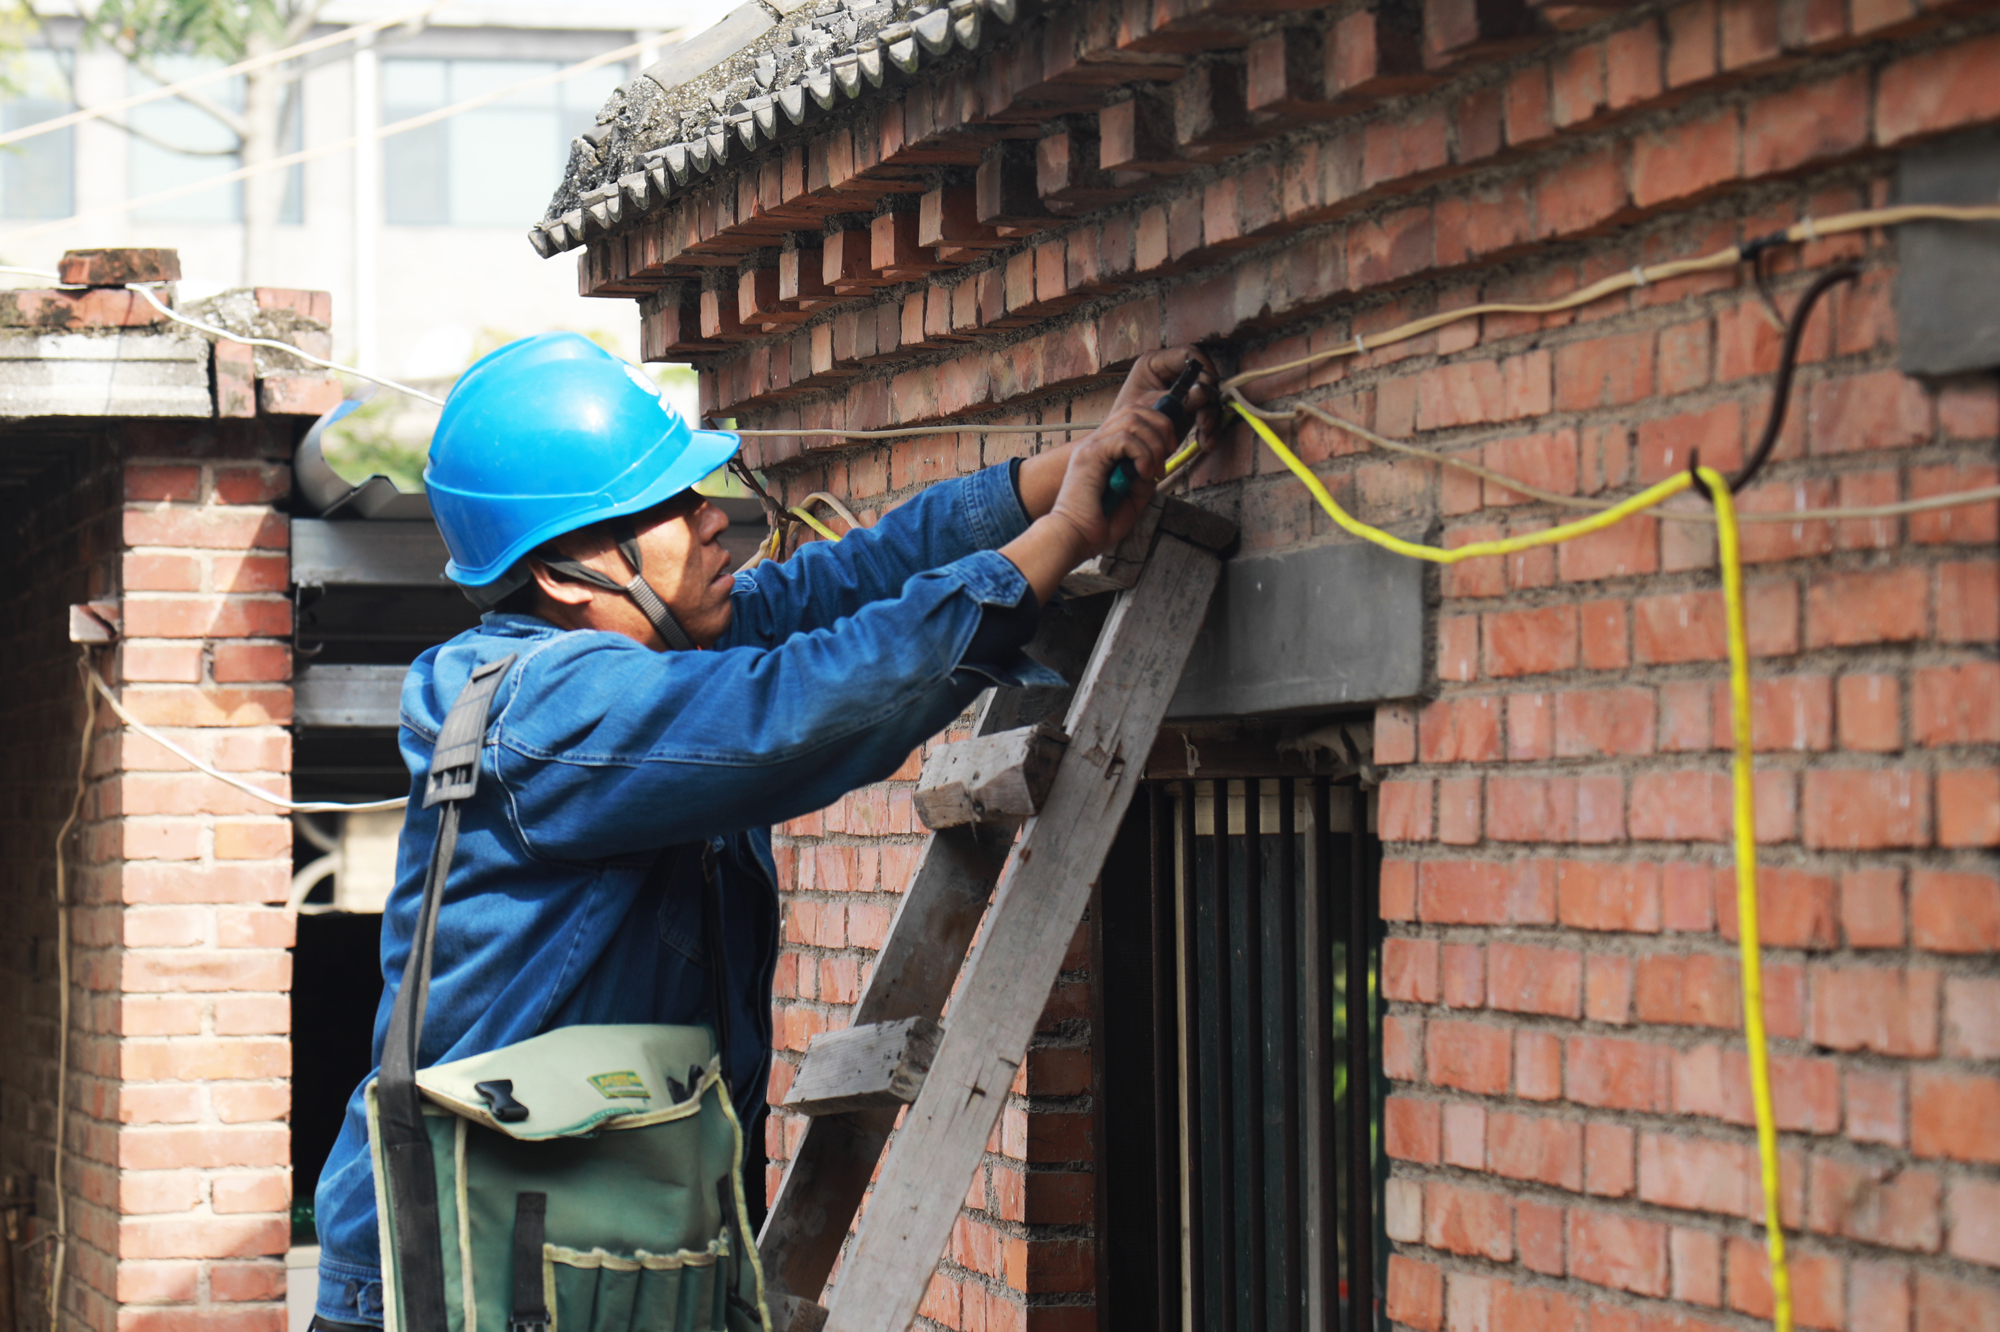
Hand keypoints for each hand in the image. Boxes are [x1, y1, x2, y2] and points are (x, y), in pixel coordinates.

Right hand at [999, 404, 1179, 603]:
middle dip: (1161, 428)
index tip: (1169, 450)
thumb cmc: (1097, 524)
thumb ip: (1144, 479)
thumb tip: (1156, 463)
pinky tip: (1143, 474)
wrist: (1073, 538)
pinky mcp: (1090, 456)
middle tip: (1166, 456)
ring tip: (1154, 470)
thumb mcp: (1133, 499)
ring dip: (1153, 443)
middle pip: (1135, 410)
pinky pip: (1124, 439)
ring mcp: (1092, 447)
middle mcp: (1097, 443)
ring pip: (1132, 420)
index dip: (1158, 425)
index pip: (1133, 415)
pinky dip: (1142, 454)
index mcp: (1106, 450)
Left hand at [1109, 346, 1222, 453]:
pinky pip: (1207, 413)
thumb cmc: (1129, 424)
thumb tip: (1203, 390)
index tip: (1208, 391)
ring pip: (1208, 397)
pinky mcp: (1189, 407)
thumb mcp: (1153, 409)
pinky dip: (1209, 429)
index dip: (1203, 369)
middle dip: (1208, 402)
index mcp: (1155, 363)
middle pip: (1203, 377)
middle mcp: (1171, 373)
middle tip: (1204, 423)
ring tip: (1204, 438)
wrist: (1125, 448)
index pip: (1188, 354)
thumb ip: (1179, 399)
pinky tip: (1205, 442)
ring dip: (1211, 419)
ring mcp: (1182, 390)